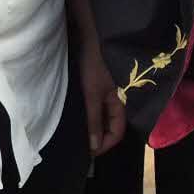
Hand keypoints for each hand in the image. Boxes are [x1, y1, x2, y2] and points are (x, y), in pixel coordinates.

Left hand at [78, 38, 125, 155]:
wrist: (87, 40)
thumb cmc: (92, 67)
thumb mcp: (92, 95)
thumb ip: (94, 120)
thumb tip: (93, 146)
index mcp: (118, 104)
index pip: (117, 132)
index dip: (104, 145)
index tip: (88, 152)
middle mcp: (113, 102)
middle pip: (109, 128)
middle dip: (97, 140)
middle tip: (80, 147)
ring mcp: (103, 96)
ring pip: (100, 120)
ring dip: (91, 130)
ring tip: (76, 136)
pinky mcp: (93, 91)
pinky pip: (93, 111)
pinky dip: (86, 119)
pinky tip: (75, 121)